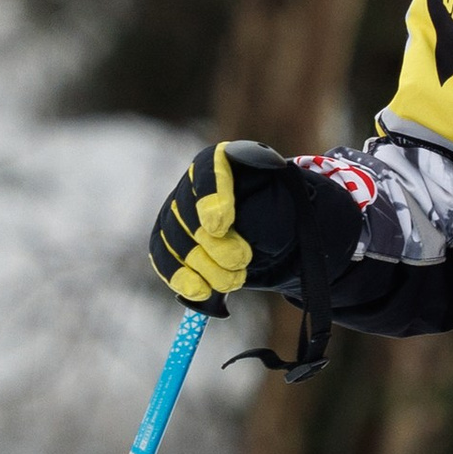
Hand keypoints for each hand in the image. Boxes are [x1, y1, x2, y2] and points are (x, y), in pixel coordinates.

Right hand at [147, 141, 351, 307]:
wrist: (273, 233)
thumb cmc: (284, 213)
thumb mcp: (288, 206)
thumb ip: (272, 210)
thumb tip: (255, 218)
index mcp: (227, 161)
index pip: (210, 169)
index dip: (210, 196)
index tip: (220, 223)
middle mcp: (195, 184)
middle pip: (188, 211)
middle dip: (214, 244)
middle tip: (242, 260)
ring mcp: (178, 213)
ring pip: (175, 240)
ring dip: (203, 266)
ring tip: (233, 281)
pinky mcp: (170, 241)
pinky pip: (164, 259)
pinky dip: (182, 278)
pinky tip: (200, 292)